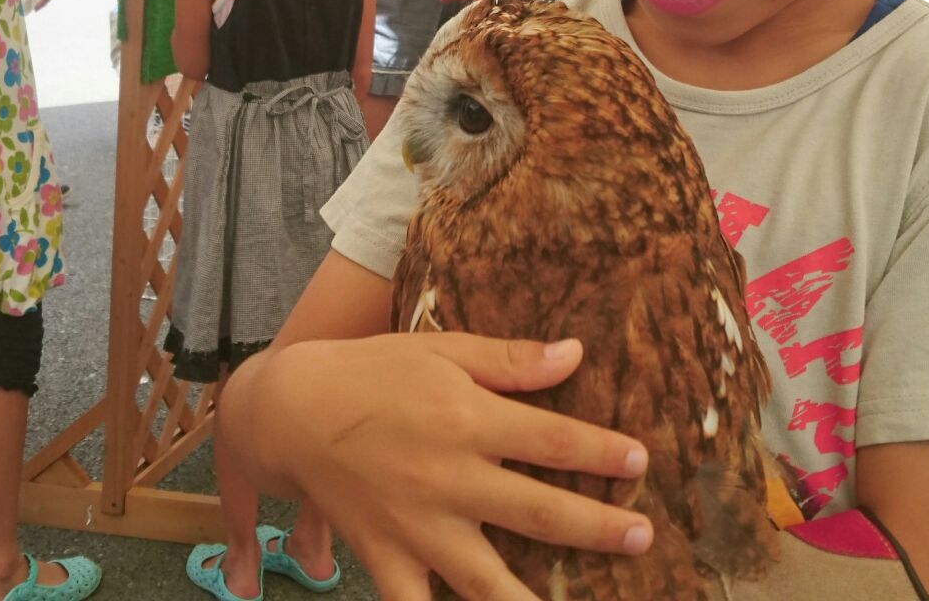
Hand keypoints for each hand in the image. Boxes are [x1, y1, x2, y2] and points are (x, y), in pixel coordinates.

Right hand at [240, 334, 653, 599]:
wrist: (286, 411)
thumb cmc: (370, 372)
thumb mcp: (440, 350)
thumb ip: (509, 359)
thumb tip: (574, 354)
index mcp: (466, 419)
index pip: (551, 438)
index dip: (601, 450)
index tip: (641, 460)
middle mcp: (448, 478)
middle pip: (537, 511)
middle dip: (596, 528)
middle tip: (642, 536)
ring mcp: (417, 525)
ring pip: (485, 579)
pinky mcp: (386, 555)